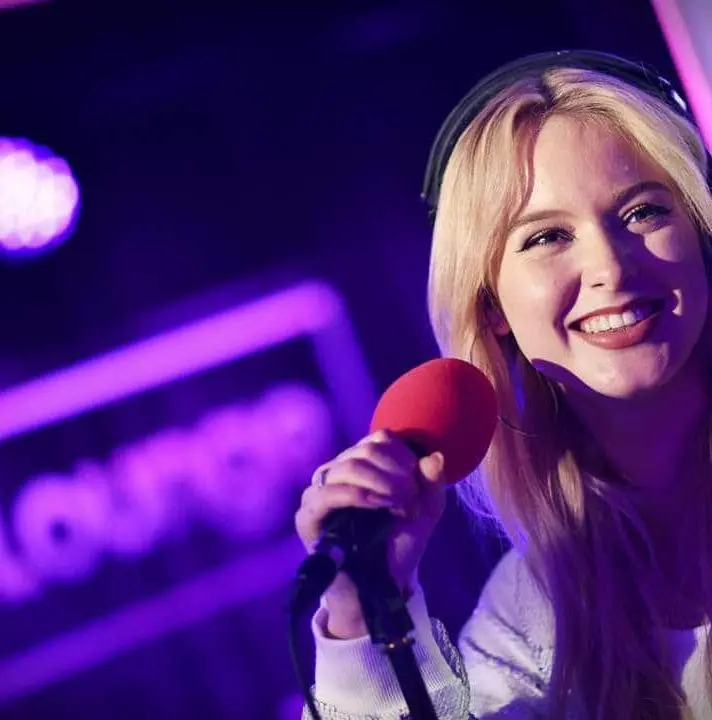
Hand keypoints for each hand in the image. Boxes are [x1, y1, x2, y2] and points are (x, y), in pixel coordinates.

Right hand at [294, 430, 445, 637]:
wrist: (380, 589)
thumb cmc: (398, 546)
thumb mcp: (424, 513)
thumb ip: (432, 484)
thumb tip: (434, 456)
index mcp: (359, 465)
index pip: (378, 439)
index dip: (403, 456)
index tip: (418, 481)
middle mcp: (335, 473)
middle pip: (366, 450)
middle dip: (396, 473)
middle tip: (411, 500)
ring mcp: (318, 492)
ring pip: (349, 465)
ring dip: (382, 482)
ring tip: (400, 505)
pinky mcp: (307, 516)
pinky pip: (330, 493)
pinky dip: (360, 494)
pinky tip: (380, 505)